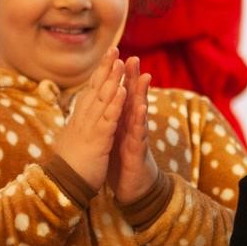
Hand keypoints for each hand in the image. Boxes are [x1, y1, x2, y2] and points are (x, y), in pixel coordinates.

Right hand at [53, 52, 125, 190]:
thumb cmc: (69, 165)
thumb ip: (76, 125)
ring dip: (112, 80)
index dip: (99, 73)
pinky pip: (108, 119)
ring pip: (102, 99)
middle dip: (105, 68)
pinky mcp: (98, 140)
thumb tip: (74, 116)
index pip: (90, 91)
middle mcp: (83, 119)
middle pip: (95, 88)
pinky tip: (124, 91)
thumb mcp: (72, 140)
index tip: (108, 58)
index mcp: (79, 119)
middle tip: (114, 49)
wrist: (62, 185)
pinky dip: (116, 104)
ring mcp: (90, 128)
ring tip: (120, 62)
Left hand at [106, 59, 160, 206]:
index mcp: (121, 120)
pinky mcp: (138, 150)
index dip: (118, 78)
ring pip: (139, 112)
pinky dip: (140, 120)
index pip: (120, 95)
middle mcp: (131, 125)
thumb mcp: (113, 136)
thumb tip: (102, 104)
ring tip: (144, 76)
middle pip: (132, 98)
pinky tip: (142, 107)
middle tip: (134, 57)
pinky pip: (139, 133)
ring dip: (142, 94)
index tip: (116, 57)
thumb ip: (111, 119)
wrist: (132, 187)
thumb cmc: (122, 160)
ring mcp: (136, 136)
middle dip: (133, 78)